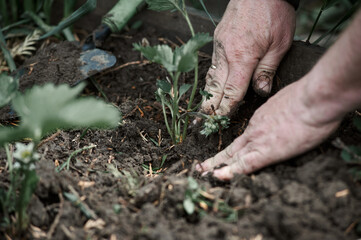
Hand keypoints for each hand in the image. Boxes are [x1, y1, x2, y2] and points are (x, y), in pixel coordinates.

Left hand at [196, 79, 340, 179]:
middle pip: (233, 149)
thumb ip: (283, 112)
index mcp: (261, 119)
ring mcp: (259, 140)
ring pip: (233, 158)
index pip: (244, 137)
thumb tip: (287, 116)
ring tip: (202, 176)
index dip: (232, 147)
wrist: (316, 98)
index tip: (225, 153)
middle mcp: (255, 130)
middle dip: (216, 159)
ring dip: (217, 167)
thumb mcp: (291, 101)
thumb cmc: (310, 98)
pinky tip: (217, 177)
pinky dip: (230, 172)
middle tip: (201, 167)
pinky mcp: (267, 151)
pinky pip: (245, 165)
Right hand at [201, 0, 295, 115]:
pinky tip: (209, 87)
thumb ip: (268, 70)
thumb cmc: (274, 13)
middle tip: (201, 124)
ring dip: (206, 95)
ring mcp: (219, 47)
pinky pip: (212, 64)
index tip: (220, 123)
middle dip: (209, 108)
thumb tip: (261, 91)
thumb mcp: (280, 43)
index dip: (226, 110)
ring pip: (211, 77)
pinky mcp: (217, 40)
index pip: (232, 92)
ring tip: (200, 111)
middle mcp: (226, 54)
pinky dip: (209, 79)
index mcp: (243, 58)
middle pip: (215, 88)